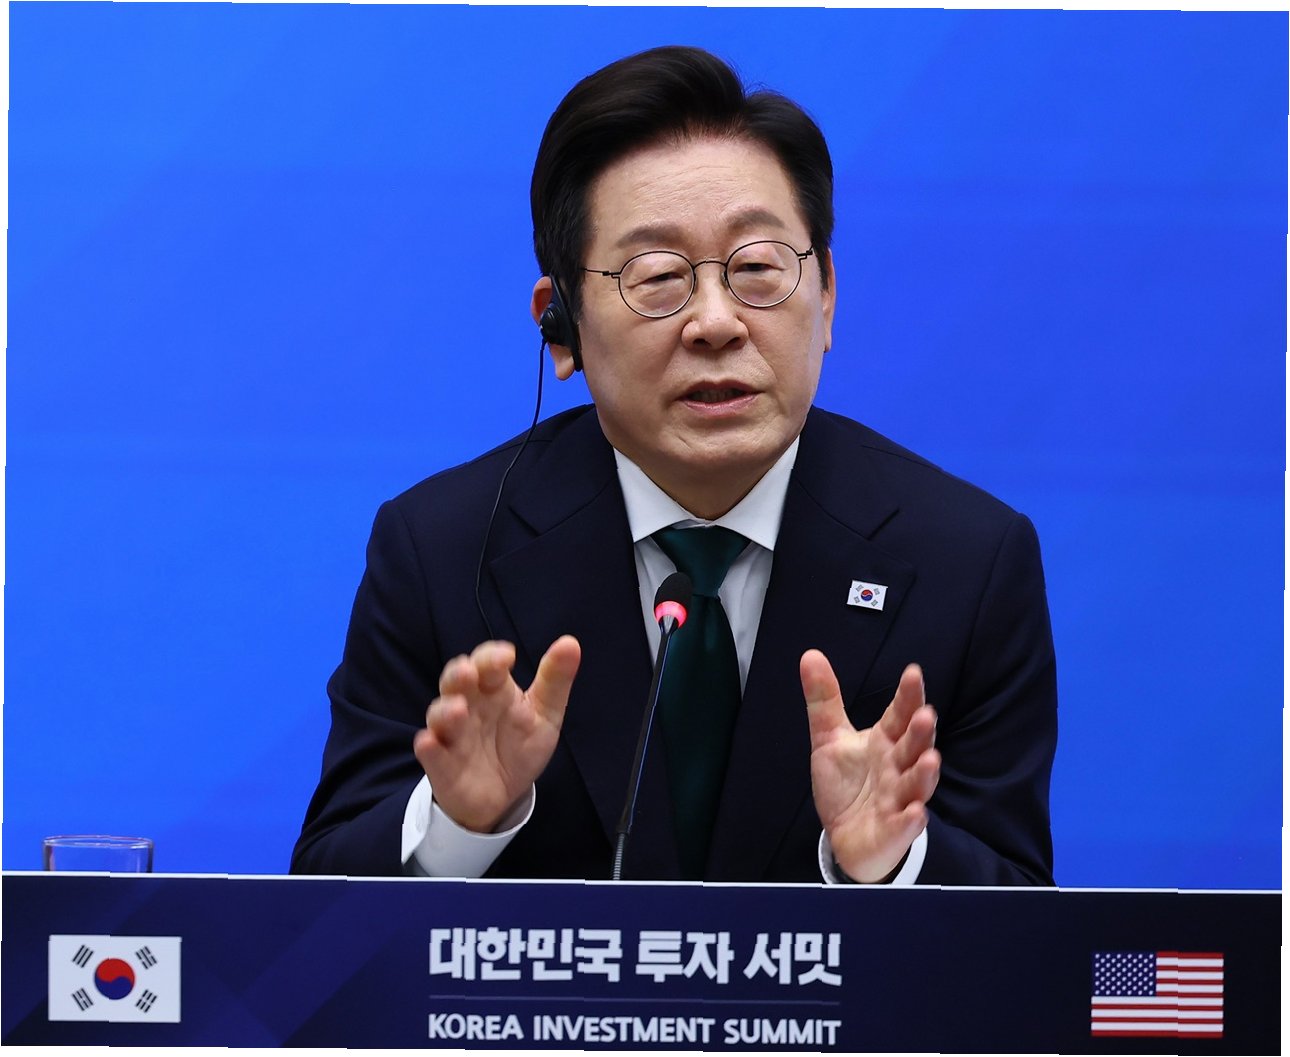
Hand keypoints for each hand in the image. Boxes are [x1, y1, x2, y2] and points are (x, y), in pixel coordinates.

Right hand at [413, 636, 580, 832]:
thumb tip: (570, 642)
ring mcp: (451, 733)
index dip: (492, 656)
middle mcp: (468, 704)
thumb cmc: (520, 745)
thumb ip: (555, 680)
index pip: (487, 663)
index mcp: (493, 688)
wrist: (505, 795)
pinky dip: (428, 747)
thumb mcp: (545, 714)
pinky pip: (429, 752)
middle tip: (470, 672)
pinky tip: (429, 743)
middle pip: (455, 680)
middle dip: (459, 673)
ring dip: (445, 710)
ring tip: (458, 710)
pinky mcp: (440, 763)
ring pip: (438, 714)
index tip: (507, 656)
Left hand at [801, 652, 940, 882]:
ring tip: (931, 759)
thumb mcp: (829, 738)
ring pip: (916, 786)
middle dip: (920, 733)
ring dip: (924, 774)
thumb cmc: (847, 783)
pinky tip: (916, 813)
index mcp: (885, 742)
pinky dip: (911, 820)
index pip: (899, 716)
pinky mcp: (894, 831)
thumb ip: (824, 700)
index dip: (907, 696)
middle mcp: (897, 768)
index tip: (913, 672)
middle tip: (926, 714)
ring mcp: (899, 800)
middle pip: (912, 748)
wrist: (846, 835)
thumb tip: (810, 654)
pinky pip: (904, 826)